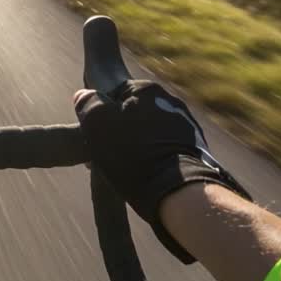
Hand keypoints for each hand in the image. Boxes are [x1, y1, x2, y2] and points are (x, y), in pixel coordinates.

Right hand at [74, 81, 249, 262]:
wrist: (178, 191)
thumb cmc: (133, 154)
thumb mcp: (98, 124)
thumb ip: (88, 103)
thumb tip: (84, 95)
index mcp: (146, 89)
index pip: (113, 95)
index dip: (100, 117)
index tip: (94, 138)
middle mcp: (170, 101)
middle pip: (133, 114)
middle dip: (119, 132)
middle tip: (107, 157)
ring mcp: (187, 125)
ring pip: (149, 132)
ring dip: (137, 146)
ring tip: (126, 170)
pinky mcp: (196, 148)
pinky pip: (165, 148)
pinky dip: (154, 158)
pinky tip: (146, 174)